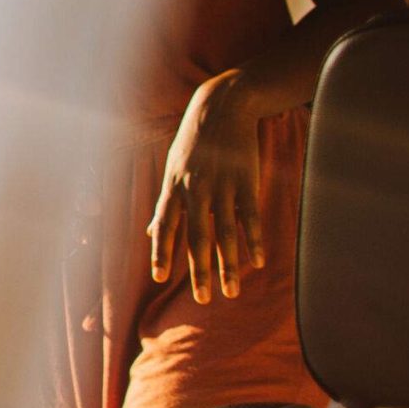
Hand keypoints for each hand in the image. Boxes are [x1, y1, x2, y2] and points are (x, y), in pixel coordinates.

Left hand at [147, 71, 266, 303]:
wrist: (221, 108)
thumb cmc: (192, 144)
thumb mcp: (171, 170)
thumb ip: (165, 205)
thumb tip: (152, 234)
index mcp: (173, 188)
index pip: (166, 227)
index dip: (161, 252)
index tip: (157, 278)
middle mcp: (195, 190)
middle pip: (197, 238)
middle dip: (199, 271)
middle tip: (203, 300)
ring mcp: (222, 186)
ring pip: (226, 234)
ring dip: (229, 265)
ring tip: (231, 291)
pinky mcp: (247, 181)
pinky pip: (250, 217)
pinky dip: (253, 241)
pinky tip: (256, 262)